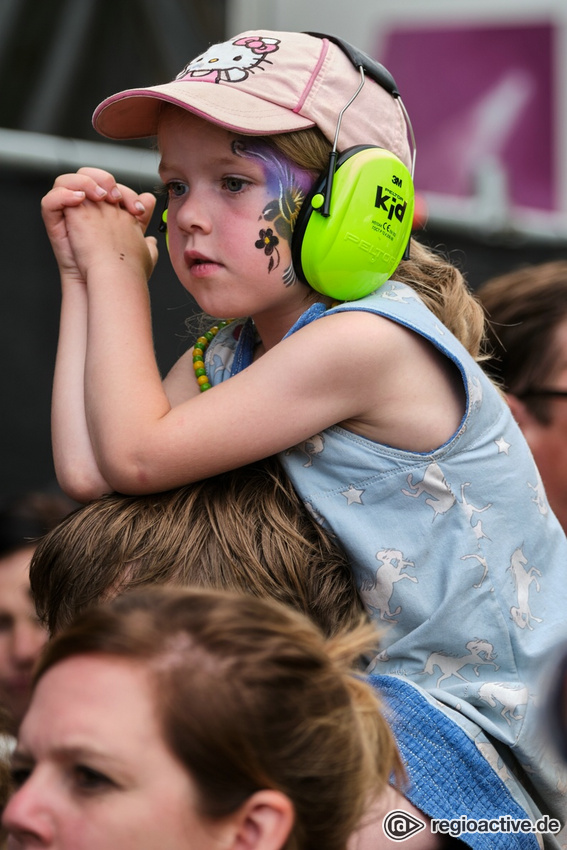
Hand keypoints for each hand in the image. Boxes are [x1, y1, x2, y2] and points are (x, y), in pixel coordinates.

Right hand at [41, 167, 155, 281]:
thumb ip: (140, 218)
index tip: (138, 209)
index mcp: (102, 208)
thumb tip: (149, 198)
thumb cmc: (119, 267)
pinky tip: (79, 200)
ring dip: (83, 183)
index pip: (109, 184)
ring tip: (99, 197)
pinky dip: (62, 196)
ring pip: (65, 181)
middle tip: (115, 197)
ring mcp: (68, 214)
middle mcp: (84, 208)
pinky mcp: (54, 224)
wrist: (105, 286)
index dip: (124, 191)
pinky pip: (49, 202)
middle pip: (86, 175)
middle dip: (102, 179)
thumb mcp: (135, 238)